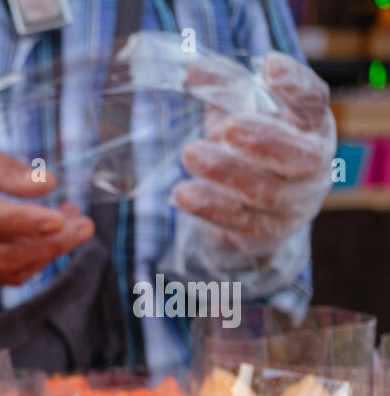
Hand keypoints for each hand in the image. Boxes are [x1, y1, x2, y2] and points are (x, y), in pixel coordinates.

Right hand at [0, 140, 94, 286]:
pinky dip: (34, 263)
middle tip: (84, 225)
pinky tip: (48, 242)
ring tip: (74, 226)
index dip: (27, 222)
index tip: (63, 216)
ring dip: (49, 252)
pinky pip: (4, 277)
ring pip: (7, 269)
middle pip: (3, 252)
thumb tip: (48, 184)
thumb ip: (6, 169)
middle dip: (51, 243)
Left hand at [173, 52, 334, 252]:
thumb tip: (194, 68)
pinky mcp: (265, 231)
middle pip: (299, 154)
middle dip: (265, 140)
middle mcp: (311, 163)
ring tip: (190, 154)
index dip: (294, 85)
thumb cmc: (251, 148)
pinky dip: (209, 206)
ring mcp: (292, 202)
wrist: (254, 212)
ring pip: (265, 191)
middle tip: (229, 127)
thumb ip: (221, 88)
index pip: (312, 102)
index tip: (269, 65)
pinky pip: (238, 220)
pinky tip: (181, 193)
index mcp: (311, 125)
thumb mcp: (238, 113)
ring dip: (227, 172)